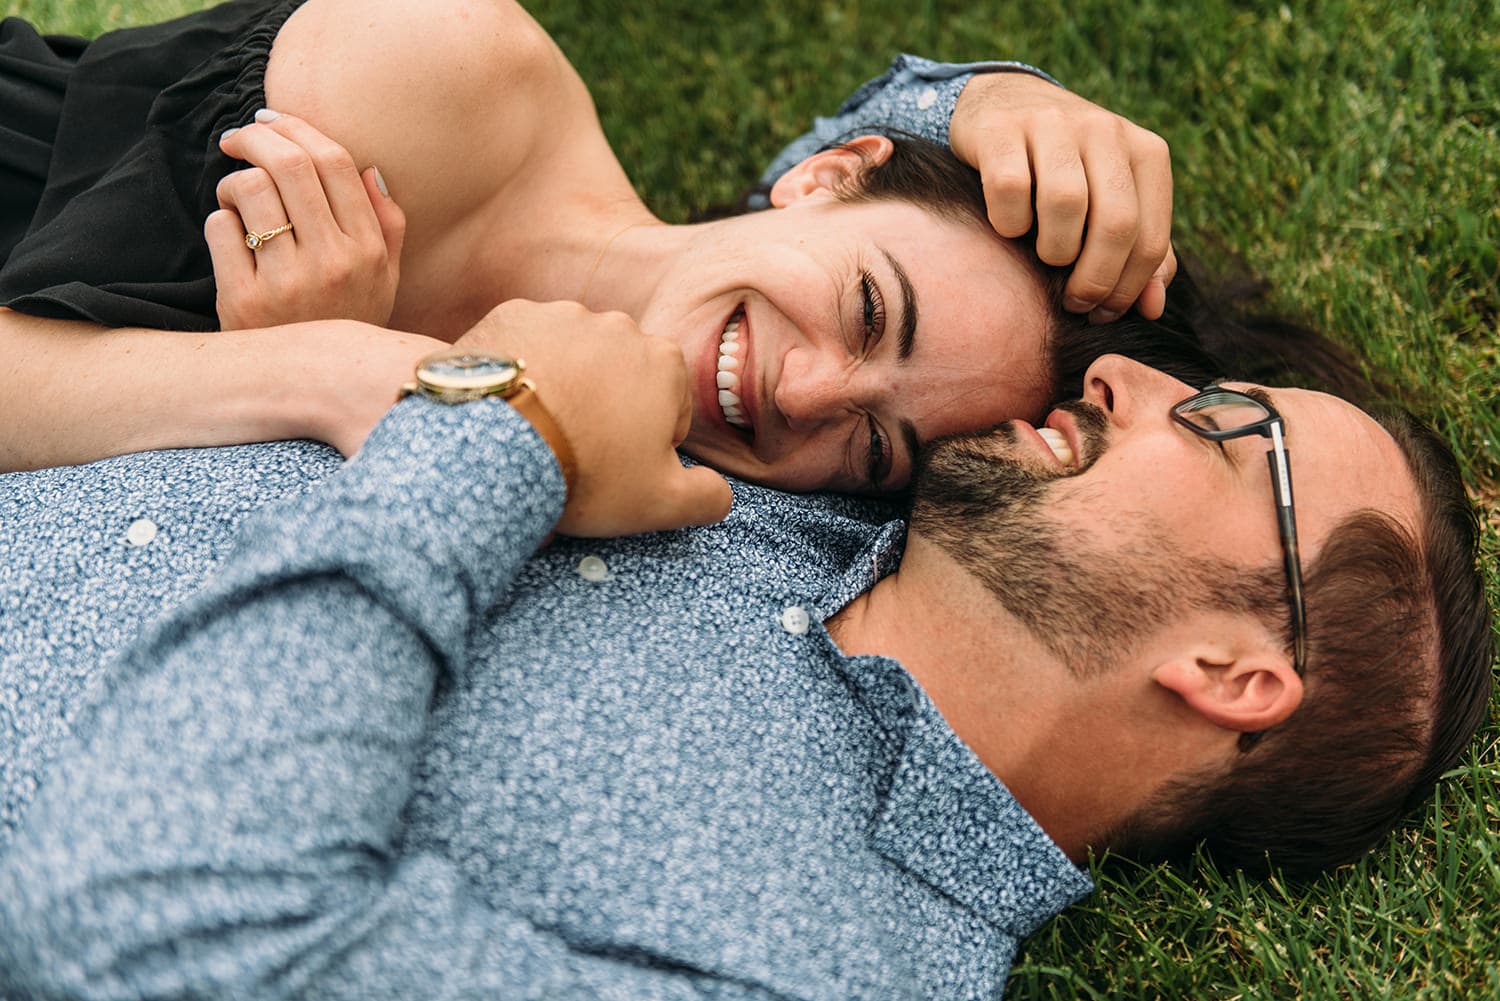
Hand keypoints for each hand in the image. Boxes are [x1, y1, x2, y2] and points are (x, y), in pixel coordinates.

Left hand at [209, 110, 405, 329]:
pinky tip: (231, 236)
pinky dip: (219, 221)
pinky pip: (221, 230)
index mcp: (369, 251)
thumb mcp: (384, 281)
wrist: (309, 389)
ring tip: (237, 197)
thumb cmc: (345, 322)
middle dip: (256, 137)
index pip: (335, 163)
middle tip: (239, 138)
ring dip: (234, 181)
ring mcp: (287, 283)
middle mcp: (333, 264)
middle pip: (289, 165)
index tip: (272, 121)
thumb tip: (369, 170)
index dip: (297, 127)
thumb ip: (387, 226)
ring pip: (250, 191)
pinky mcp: (243, 301)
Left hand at [449, 300, 732, 536]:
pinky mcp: (512, 315)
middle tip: (579, 448)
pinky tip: (511, 405)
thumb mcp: (661, 503)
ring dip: (565, 383)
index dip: (647, 443)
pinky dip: (523, 366)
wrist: (495, 446)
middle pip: (622, 374)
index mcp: (665, 363)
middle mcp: (619, 326)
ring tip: (541, 427)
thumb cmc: (586, 472)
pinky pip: (527, 342)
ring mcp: (563, 315)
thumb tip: (719, 494)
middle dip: (607, 405)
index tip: (617, 465)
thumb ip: (707, 498)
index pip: (670, 406)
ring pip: (574, 354)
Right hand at [949, 72, 1175, 321]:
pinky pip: (1010, 188)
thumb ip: (1138, 254)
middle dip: (1094, 278)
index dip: (1127, 289)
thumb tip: (1153, 308)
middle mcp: (1105, 130)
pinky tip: (1009, 227)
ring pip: (1065, 203)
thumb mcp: (1112, 203)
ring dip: (1053, 249)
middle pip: (1115, 222)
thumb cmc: (1067, 171)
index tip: (1101, 312)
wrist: (1006, 104)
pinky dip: (1009, 222)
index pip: (1150, 237)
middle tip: (1073, 301)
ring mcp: (1053, 124)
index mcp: (1145, 152)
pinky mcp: (1001, 130)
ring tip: (1044, 258)